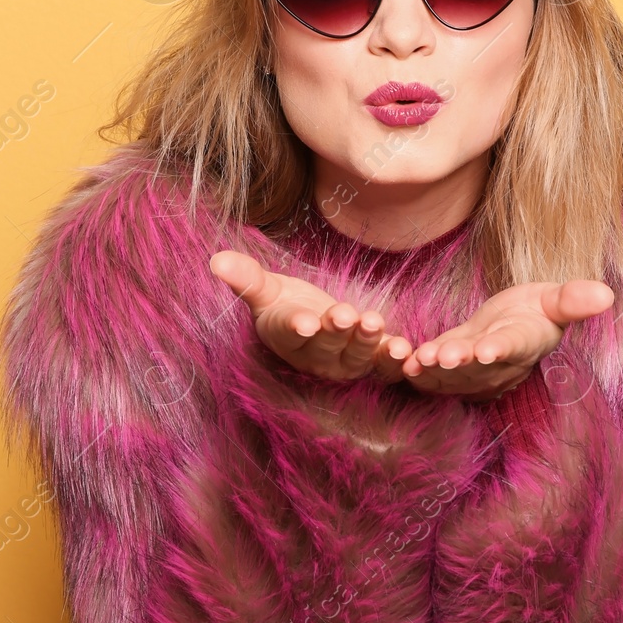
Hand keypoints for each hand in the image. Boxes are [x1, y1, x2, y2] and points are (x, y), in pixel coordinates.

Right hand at [208, 250, 412, 381]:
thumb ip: (246, 278)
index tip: (304, 322)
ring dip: (368, 341)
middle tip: (346, 314)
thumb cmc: (285, 306)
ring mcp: (344, 361)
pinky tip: (406, 350)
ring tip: (374, 321)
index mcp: (288, 337)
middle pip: (327, 345)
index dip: (297, 327)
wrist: (312, 326)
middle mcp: (316, 356)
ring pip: (356, 355)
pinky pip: (383, 363)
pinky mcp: (371, 359)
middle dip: (337, 331)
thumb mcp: (266, 291)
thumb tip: (215, 259)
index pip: (290, 332)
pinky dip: (394, 358)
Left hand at [395, 279, 614, 400]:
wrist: (517, 326)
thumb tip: (606, 294)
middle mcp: (500, 364)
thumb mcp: (556, 299)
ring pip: (453, 374)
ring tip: (417, 361)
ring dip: (434, 370)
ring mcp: (474, 370)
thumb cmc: (537, 311)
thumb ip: (574, 298)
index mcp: (526, 342)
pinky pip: (436, 373)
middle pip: (478, 366)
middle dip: (459, 362)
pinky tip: (405, 364)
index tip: (489, 350)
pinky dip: (420, 371)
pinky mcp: (451, 367)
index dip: (501, 349)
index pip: (514, 346)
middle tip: (440, 356)